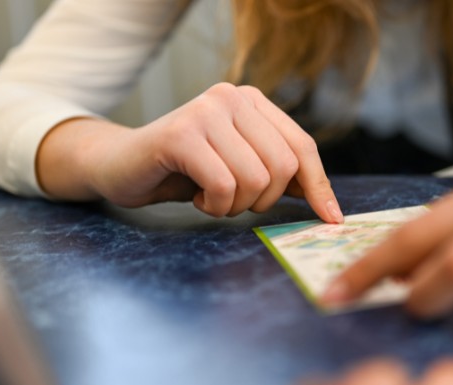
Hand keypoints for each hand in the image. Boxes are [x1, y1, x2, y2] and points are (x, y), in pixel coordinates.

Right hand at [36, 83, 342, 221]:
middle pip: (283, 166)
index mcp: (252, 101)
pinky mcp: (182, 134)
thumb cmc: (183, 171)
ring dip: (234, 205)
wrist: (120, 165)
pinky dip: (214, 205)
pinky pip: (223, 185)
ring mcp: (206, 111)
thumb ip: (277, 175)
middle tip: (233, 201)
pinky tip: (196, 196)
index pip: (302, 146)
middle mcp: (232, 98)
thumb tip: (327, 203)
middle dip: (263, 200)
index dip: (318, 186)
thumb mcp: (239, 168)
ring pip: (255, 179)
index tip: (331, 219)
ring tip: (210, 197)